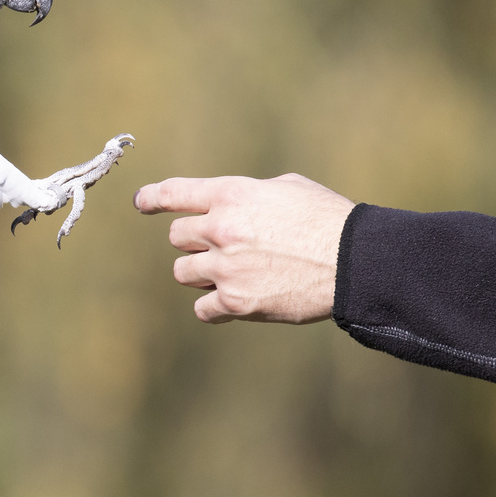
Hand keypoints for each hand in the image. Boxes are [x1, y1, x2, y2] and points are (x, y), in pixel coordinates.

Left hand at [133, 174, 354, 323]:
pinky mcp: (237, 301)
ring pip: (184, 271)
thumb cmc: (327, 219)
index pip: (175, 193)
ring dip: (201, 272)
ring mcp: (227, 266)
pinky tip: (233, 301)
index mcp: (233, 195)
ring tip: (233, 274)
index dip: (153, 198)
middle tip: (222, 247)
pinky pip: (202, 307)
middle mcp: (222, 228)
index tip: (141, 203)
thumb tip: (230, 205)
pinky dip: (214, 306)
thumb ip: (249, 196)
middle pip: (178, 236)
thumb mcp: (287, 189)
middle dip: (195, 241)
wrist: (354, 261)